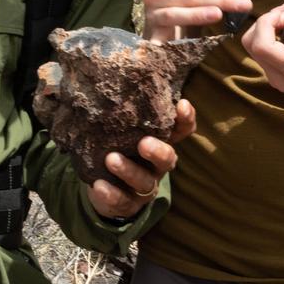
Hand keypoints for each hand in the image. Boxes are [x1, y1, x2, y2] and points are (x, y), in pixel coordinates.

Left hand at [87, 99, 195, 219]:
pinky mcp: (129, 203)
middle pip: (168, 159)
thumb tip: (98, 79)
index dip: (185, 120)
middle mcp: (157, 165)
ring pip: (144, 181)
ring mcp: (144, 186)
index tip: (182, 104)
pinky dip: (111, 194)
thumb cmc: (116, 147)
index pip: (181, 131)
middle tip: (143, 143)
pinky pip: (123, 200)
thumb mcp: (120, 130)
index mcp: (160, 142)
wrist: (102, 187)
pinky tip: (99, 185)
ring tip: (111, 159)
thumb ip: (119, 112)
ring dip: (129, 170)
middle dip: (158, 151)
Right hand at [142, 0, 253, 41]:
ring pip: (178, 11)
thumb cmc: (185, 9)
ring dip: (201, 13)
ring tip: (221, 14)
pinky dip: (180, 33)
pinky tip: (199, 35)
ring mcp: (150, 13)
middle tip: (244, 4)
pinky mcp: (151, 34)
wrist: (165, 35)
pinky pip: (169, 31)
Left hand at [240, 2, 283, 92]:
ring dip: (269, 23)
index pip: (262, 46)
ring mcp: (277, 75)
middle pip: (252, 44)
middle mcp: (281, 78)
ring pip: (253, 43)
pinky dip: (270, 29)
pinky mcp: (276, 70)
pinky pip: (261, 46)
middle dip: (268, 20)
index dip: (269, 23)